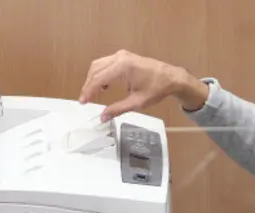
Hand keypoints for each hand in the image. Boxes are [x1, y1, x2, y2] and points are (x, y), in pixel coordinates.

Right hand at [78, 51, 208, 119]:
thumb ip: (118, 109)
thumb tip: (103, 116)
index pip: (99, 79)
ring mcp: (122, 55)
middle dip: (88, 85)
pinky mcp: (124, 56)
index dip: (88, 91)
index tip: (83, 102)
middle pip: (95, 70)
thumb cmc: (157, 88)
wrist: (171, 78)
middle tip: (85, 99)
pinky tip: (103, 86)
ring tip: (92, 94)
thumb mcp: (137, 102)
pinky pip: (106, 63)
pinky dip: (101, 73)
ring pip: (99, 65)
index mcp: (123, 67)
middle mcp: (120, 57)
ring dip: (93, 79)